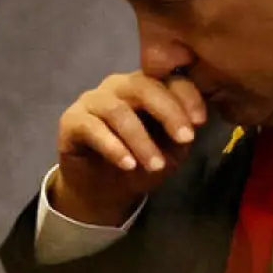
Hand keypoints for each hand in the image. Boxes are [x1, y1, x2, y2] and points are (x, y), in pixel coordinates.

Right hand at [52, 71, 206, 225]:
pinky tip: (128, 165)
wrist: (103, 193)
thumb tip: (196, 121)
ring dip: (140, 139)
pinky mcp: (71, 120)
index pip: (168, 79)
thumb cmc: (141, 166)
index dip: (186, 96)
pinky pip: (92, 128)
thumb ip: (181, 133)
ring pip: (117, 110)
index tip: (201, 122)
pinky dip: (113, 147)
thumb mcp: (169, 152)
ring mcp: (92, 100)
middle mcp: (119, 86)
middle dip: (167, 112)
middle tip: (185, 140)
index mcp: (146, 87)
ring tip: (155, 165)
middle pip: (143, 86)